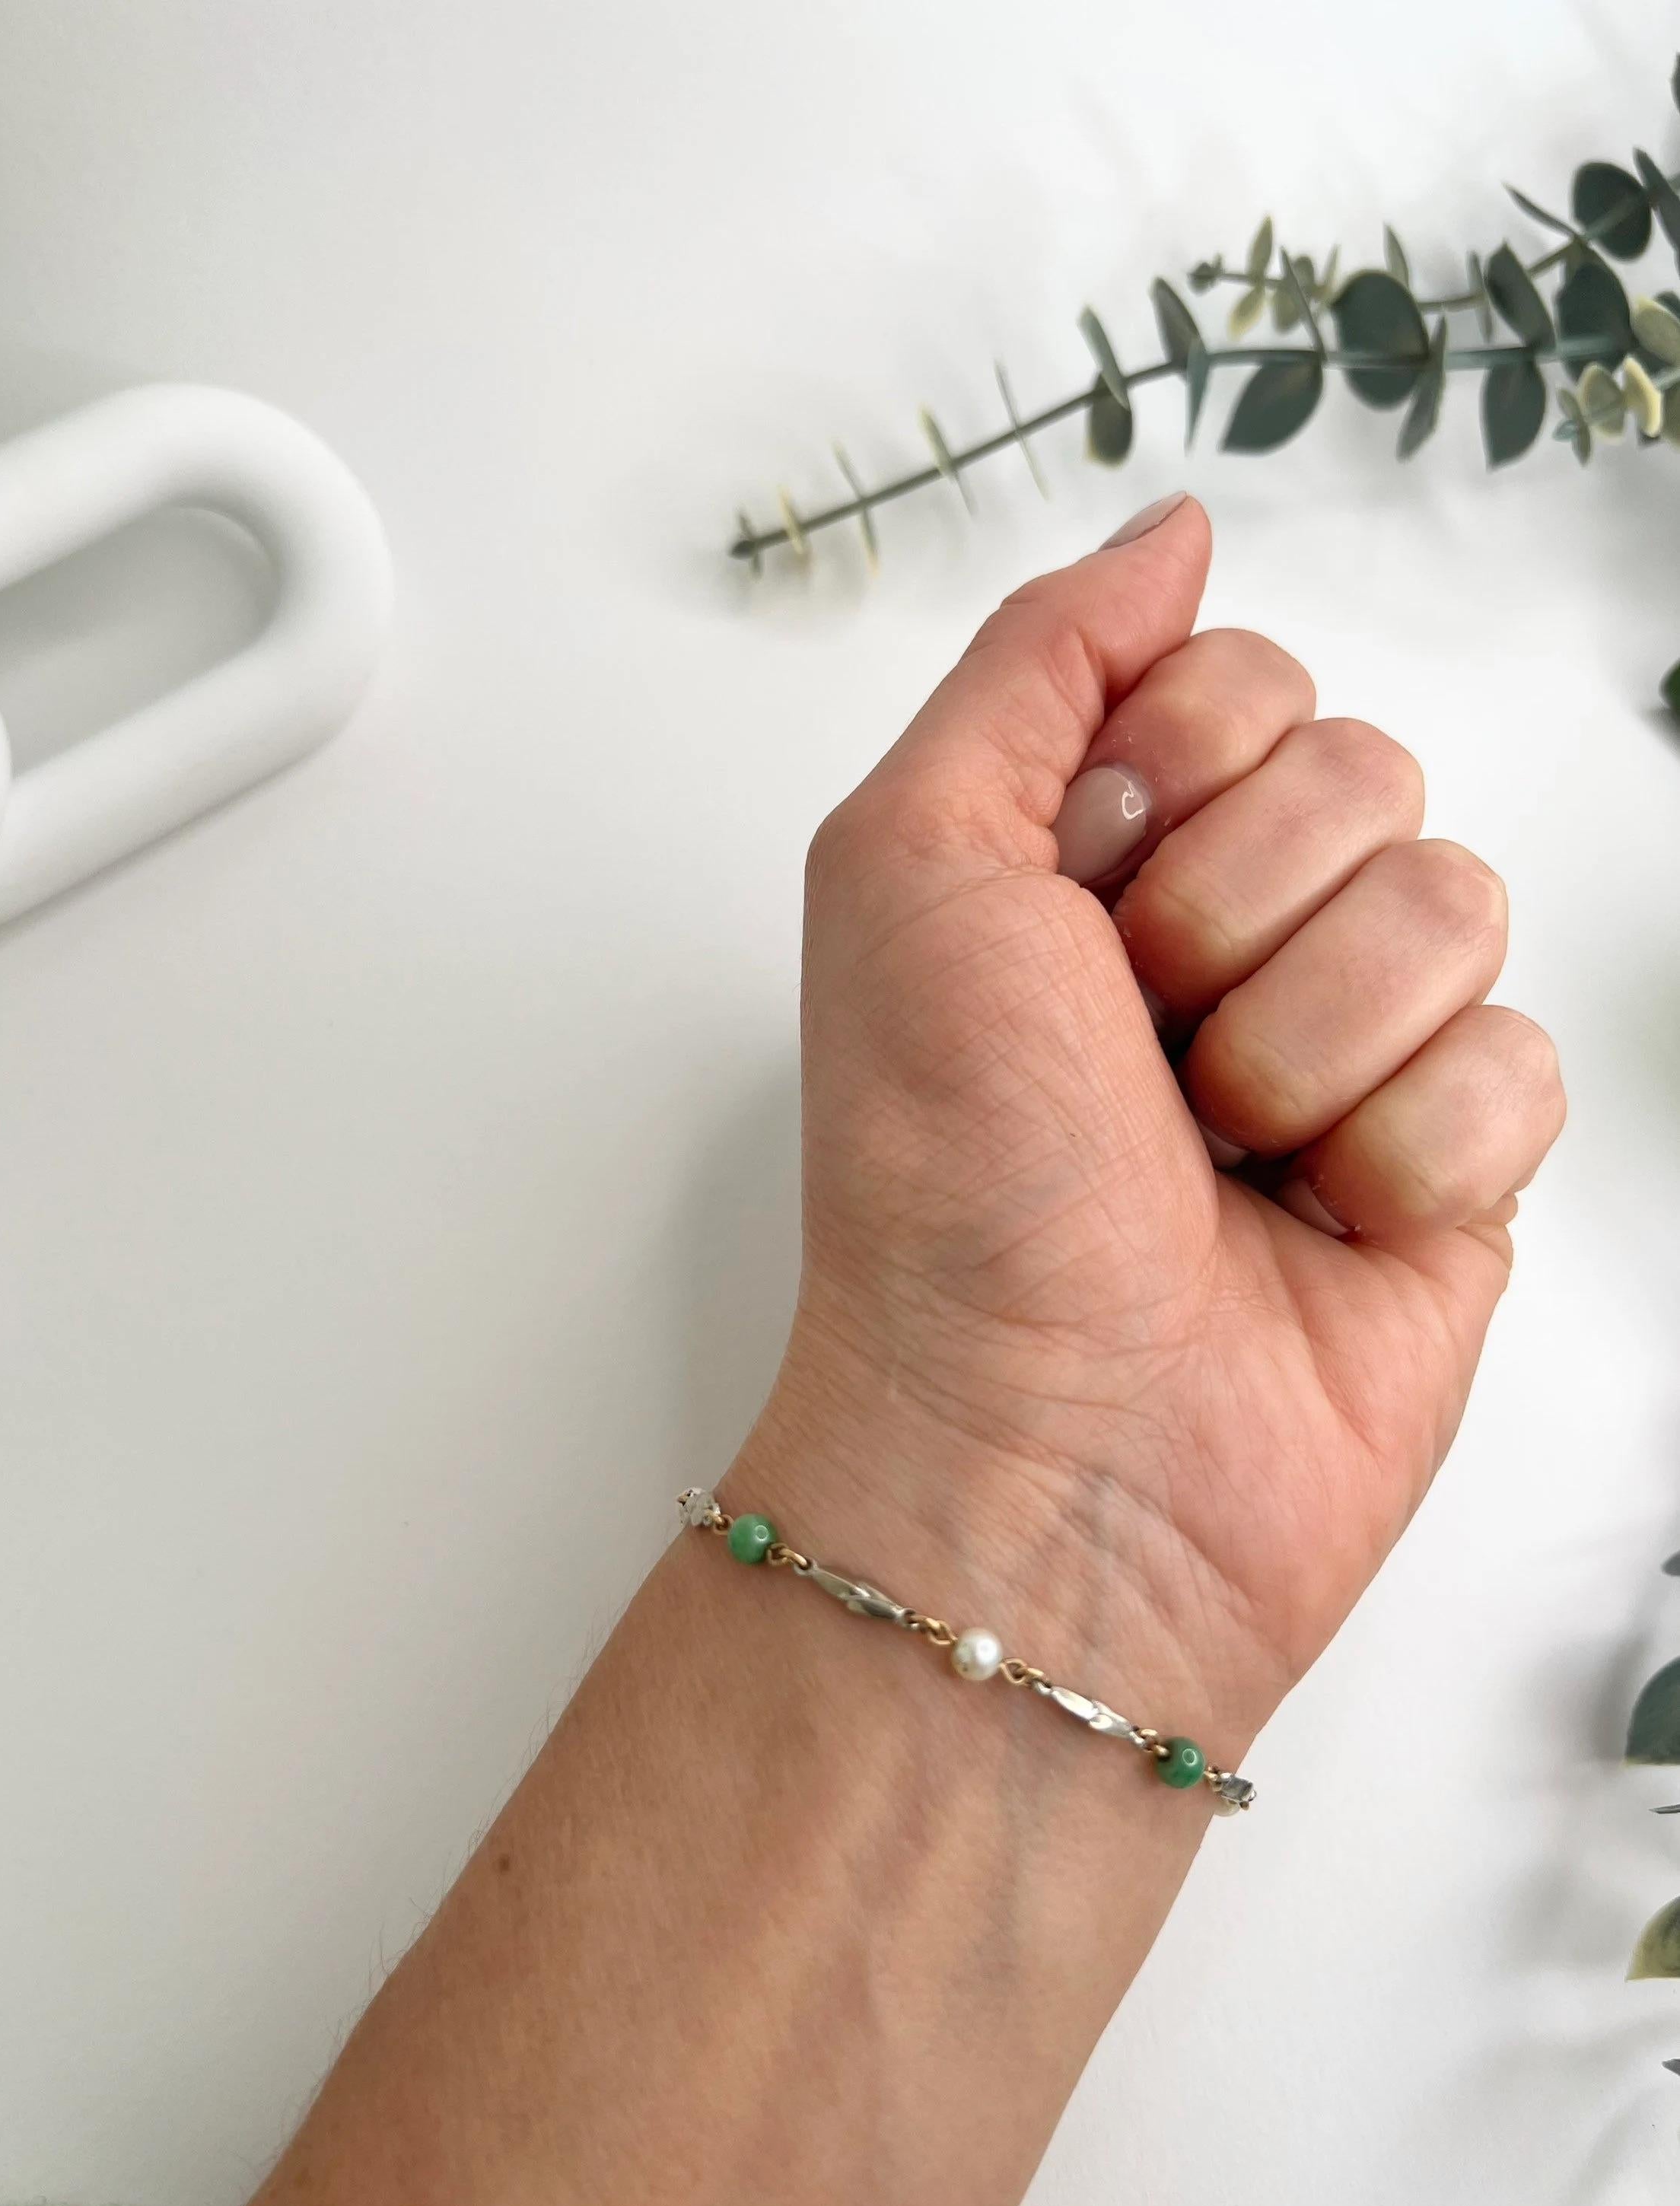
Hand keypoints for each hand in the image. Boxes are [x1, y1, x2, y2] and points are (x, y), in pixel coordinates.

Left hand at [729, 497, 1562, 1743]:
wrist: (1040, 1444)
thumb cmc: (946, 1175)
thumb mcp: (909, 862)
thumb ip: (1033, 662)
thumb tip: (1178, 534)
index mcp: (1112, 853)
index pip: (1246, 679)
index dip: (1174, 781)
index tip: (1082, 909)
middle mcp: (1239, 937)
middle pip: (1366, 774)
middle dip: (1233, 917)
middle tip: (1140, 1055)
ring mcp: (1356, 1054)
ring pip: (1454, 909)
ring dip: (1308, 1042)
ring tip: (1218, 1157)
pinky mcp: (1455, 1176)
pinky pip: (1523, 1064)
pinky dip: (1402, 1155)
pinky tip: (1314, 1230)